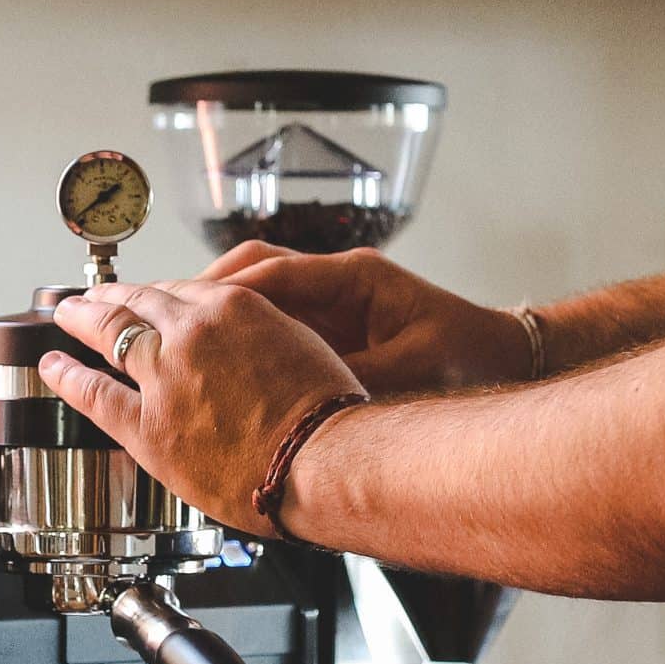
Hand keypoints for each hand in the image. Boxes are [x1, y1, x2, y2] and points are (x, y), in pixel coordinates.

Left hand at [42, 280, 364, 535]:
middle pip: (138, 301)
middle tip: (91, 295)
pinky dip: (67, 375)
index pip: (182, 289)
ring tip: (66, 316)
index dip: (156, 294)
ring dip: (82, 320)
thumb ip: (258, 338)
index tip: (146, 297)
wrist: (325, 461)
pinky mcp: (148, 424)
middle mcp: (191, 331)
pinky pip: (94, 392)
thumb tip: (241, 348)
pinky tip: (53, 366)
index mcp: (233, 307)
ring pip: (110, 332)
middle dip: (110, 295)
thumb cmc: (327, 416)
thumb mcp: (300, 346)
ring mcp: (164, 375)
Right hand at [197, 242, 531, 393]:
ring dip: (218, 312)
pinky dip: (242, 338)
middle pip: (255, 269)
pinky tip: (214, 364)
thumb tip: (301, 394)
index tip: (184, 310)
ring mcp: (334, 300)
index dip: (224, 292)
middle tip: (159, 317)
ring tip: (176, 339)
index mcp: (357, 277)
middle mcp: (339, 280)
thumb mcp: (416, 372)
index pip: (274, 272)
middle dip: (204, 292)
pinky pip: (275, 321)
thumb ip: (357, 380)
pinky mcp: (333, 326)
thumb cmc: (471, 358)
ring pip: (259, 292)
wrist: (505, 358)